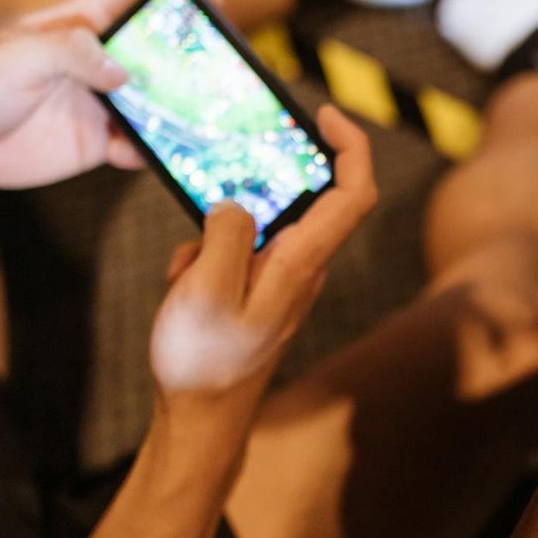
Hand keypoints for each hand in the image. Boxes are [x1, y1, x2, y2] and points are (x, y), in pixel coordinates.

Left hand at [0, 0, 222, 191]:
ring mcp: (102, 101)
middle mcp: (99, 59)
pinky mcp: (97, 141)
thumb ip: (71, 54)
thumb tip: (124, 74)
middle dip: (194, 57)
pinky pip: (139, 145)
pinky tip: (135, 155)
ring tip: (193, 124)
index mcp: (82, 24)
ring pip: (159, 101)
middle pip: (162, 48)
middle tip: (219, 75)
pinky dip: (148, 152)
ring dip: (179, 112)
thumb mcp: (16, 57)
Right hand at [149, 105, 376, 399]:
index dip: (352, 146)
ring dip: (216, 235)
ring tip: (184, 272)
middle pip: (306, 200)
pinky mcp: (261, 294)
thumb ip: (225, 234)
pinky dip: (208, 259)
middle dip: (257, 186)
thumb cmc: (203, 363)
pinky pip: (238, 254)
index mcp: (301, 263)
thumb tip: (236, 204)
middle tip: (218, 183)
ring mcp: (284, 283)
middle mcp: (304, 269)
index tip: (326, 114)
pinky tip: (183, 286)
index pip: (354, 193)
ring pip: (257, 227)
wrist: (202, 423)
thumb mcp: (203, 288)